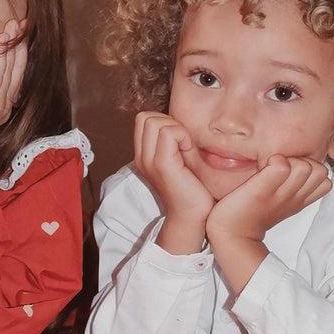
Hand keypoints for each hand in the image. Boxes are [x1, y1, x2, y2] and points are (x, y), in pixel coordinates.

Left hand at [0, 21, 26, 166]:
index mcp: (1, 106)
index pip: (13, 74)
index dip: (17, 53)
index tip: (17, 34)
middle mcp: (5, 105)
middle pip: (18, 69)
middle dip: (20, 44)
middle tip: (21, 23)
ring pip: (11, 68)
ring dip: (13, 44)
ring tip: (14, 25)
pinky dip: (2, 54)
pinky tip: (2, 39)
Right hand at [134, 111, 212, 253]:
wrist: (192, 216)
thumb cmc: (192, 189)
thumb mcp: (178, 159)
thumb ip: (174, 141)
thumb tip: (182, 121)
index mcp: (143, 155)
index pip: (143, 119)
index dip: (162, 120)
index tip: (178, 138)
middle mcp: (141, 157)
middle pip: (145, 117)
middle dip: (167, 121)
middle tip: (182, 141)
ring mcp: (149, 161)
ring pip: (154, 121)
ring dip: (175, 128)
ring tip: (185, 146)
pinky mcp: (161, 165)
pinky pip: (168, 133)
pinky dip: (182, 135)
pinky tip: (189, 150)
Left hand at [206, 155, 330, 292]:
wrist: (232, 235)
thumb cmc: (251, 214)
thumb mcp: (281, 202)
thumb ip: (293, 186)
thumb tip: (295, 166)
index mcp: (299, 200)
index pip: (326, 179)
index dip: (312, 168)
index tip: (293, 171)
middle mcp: (294, 198)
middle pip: (320, 170)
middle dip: (304, 161)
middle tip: (283, 168)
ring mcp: (280, 195)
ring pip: (305, 166)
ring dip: (289, 160)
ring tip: (272, 167)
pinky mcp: (263, 190)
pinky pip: (281, 165)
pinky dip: (273, 160)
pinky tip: (262, 167)